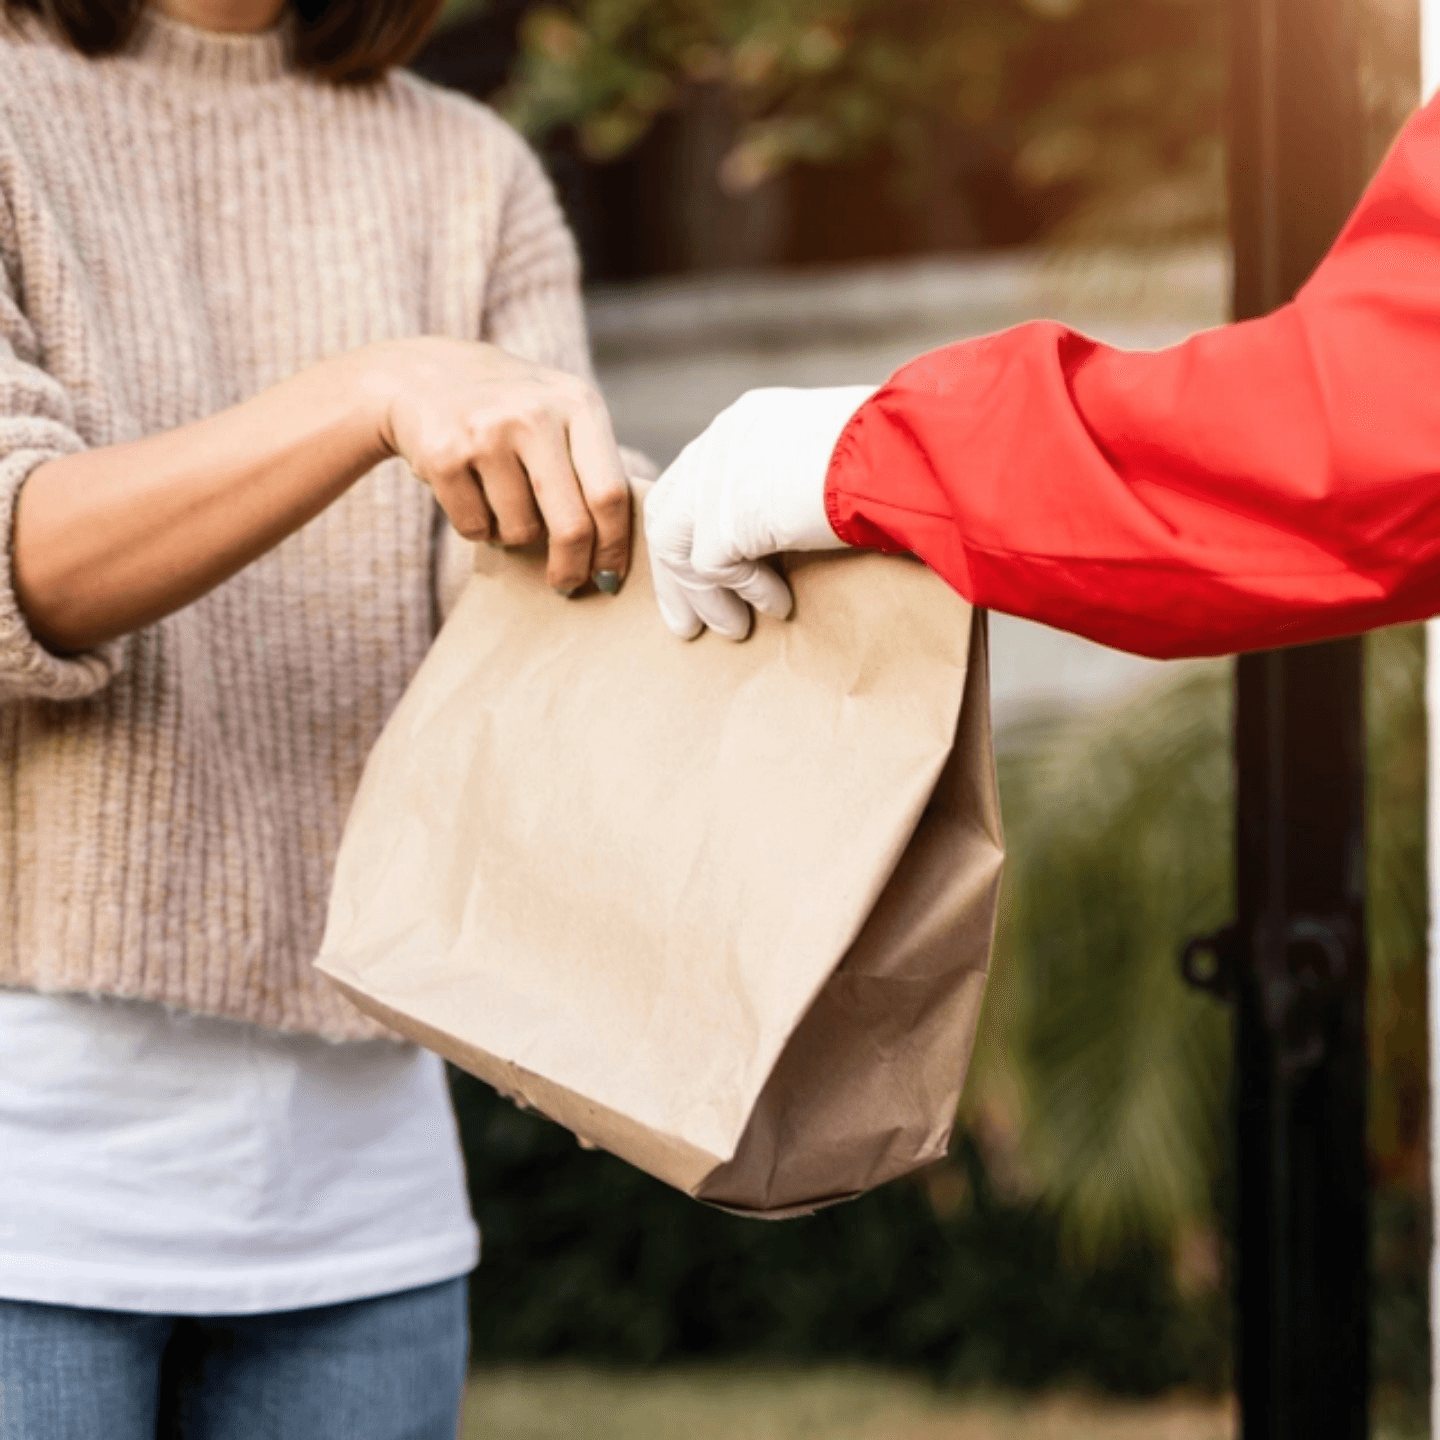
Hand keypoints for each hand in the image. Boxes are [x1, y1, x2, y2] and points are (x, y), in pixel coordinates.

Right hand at [371, 339, 630, 595]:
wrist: (422, 376)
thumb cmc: (510, 411)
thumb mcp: (561, 413)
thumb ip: (592, 467)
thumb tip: (613, 553)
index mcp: (579, 405)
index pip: (611, 494)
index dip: (613, 546)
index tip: (609, 576)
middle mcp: (536, 415)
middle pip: (572, 525)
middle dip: (571, 567)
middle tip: (566, 584)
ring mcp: (487, 434)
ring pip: (520, 531)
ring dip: (514, 534)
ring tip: (502, 500)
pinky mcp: (444, 455)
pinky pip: (476, 528)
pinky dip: (478, 527)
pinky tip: (471, 491)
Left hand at [644, 385, 875, 638]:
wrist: (904, 456)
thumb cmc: (896, 456)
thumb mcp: (831, 458)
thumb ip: (791, 482)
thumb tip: (778, 531)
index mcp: (748, 420)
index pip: (694, 477)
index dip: (690, 530)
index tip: (697, 573)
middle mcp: (723, 439)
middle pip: (669, 511)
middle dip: (673, 572)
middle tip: (687, 621)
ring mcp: (717, 474)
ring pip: (675, 545)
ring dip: (702, 596)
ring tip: (732, 630)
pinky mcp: (725, 515)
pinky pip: (712, 569)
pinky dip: (741, 594)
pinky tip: (778, 605)